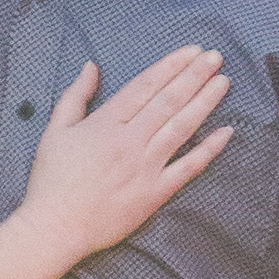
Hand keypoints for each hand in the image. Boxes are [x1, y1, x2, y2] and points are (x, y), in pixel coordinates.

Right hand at [21, 49, 231, 262]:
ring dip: (205, 102)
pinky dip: (209, 149)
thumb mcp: (55, 129)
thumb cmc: (52, 180)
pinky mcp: (155, 193)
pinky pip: (188, 168)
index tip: (192, 52)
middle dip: (195, 75)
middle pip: (169, 101)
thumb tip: (92, 67)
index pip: (146, 86)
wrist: (56, 227)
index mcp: (106, 123)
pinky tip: (226, 132)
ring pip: (182, 127)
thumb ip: (76, 95)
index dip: (171, 66)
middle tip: (215, 57)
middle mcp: (130, 141)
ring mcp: (146, 167)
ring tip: (222, 82)